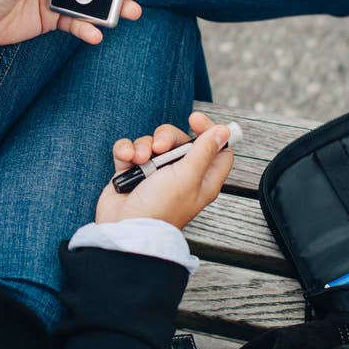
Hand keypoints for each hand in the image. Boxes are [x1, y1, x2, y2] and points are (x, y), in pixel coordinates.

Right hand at [95, 112, 233, 228]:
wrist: (124, 228)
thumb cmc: (160, 208)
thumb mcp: (188, 176)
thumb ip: (205, 150)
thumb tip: (224, 131)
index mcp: (202, 178)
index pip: (217, 148)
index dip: (209, 131)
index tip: (195, 120)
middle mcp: (181, 175)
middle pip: (181, 140)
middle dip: (167, 137)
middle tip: (160, 146)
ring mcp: (155, 173)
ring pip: (152, 142)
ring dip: (143, 146)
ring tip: (139, 161)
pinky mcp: (133, 173)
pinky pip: (131, 149)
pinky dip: (127, 151)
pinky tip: (126, 160)